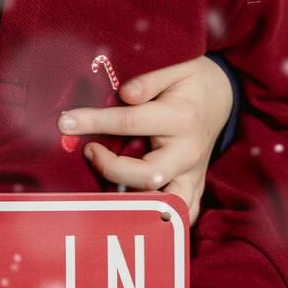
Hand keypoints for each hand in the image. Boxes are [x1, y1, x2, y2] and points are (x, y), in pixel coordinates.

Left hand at [57, 56, 232, 220]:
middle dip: (111, 168)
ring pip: (165, 204)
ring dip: (132, 201)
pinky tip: (129, 209)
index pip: (131, 122)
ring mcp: (193, 175)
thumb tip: (125, 94)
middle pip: (148, 175)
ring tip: (104, 185)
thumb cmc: (191, 82)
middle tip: (90, 149)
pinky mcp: (195, 188)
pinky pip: (179, 216)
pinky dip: (156, 219)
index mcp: (181, 118)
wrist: (222, 98)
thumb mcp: (176, 68)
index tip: (66, 122)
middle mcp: (188, 152)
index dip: (94, 122)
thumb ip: (148, 80)